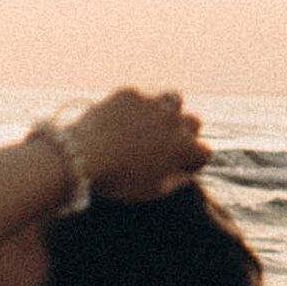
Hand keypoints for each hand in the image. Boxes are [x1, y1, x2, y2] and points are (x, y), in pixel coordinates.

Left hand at [68, 88, 208, 201]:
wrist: (82, 155)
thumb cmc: (117, 180)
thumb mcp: (151, 191)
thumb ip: (177, 182)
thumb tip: (187, 174)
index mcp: (183, 147)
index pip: (204, 152)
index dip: (193, 162)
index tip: (180, 167)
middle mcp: (174, 120)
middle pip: (193, 123)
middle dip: (184, 134)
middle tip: (167, 145)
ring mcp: (152, 103)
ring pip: (173, 100)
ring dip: (169, 111)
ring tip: (154, 123)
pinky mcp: (131, 94)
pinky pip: (142, 97)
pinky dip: (137, 108)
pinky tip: (123, 121)